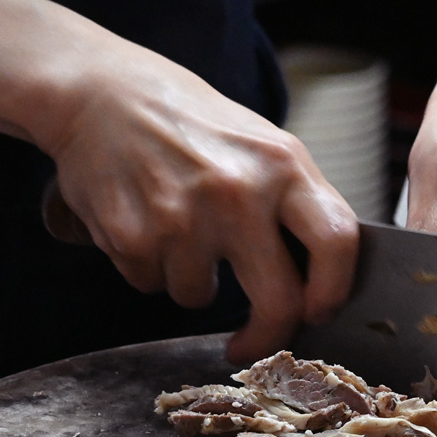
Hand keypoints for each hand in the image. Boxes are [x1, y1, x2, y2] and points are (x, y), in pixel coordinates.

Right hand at [36, 48, 359, 361]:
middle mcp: (240, 192)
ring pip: (199, 297)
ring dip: (187, 279)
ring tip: (172, 226)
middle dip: (265, 337)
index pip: (337, 241)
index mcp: (282, 165)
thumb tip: (320, 276)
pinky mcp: (134, 236)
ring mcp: (185, 217)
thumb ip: (292, 201)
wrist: (99, 92)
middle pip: (279, 301)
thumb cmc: (187, 122)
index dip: (333, 291)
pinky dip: (146, 266)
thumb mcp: (259, 143)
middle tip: (249, 344)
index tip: (318, 313)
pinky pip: (151, 284)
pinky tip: (141, 219)